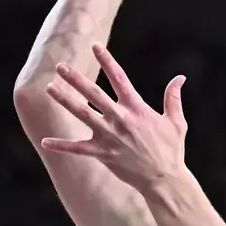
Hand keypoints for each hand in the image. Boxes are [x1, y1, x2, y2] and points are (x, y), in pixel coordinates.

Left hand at [40, 44, 189, 193]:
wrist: (164, 179)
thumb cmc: (171, 150)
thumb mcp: (176, 122)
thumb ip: (173, 98)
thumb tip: (180, 78)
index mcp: (137, 109)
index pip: (119, 78)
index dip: (107, 60)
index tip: (95, 46)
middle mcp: (120, 119)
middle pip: (94, 94)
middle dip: (76, 79)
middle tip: (61, 66)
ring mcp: (109, 137)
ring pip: (82, 114)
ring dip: (65, 100)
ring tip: (50, 88)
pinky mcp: (102, 154)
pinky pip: (78, 149)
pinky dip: (61, 146)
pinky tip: (45, 141)